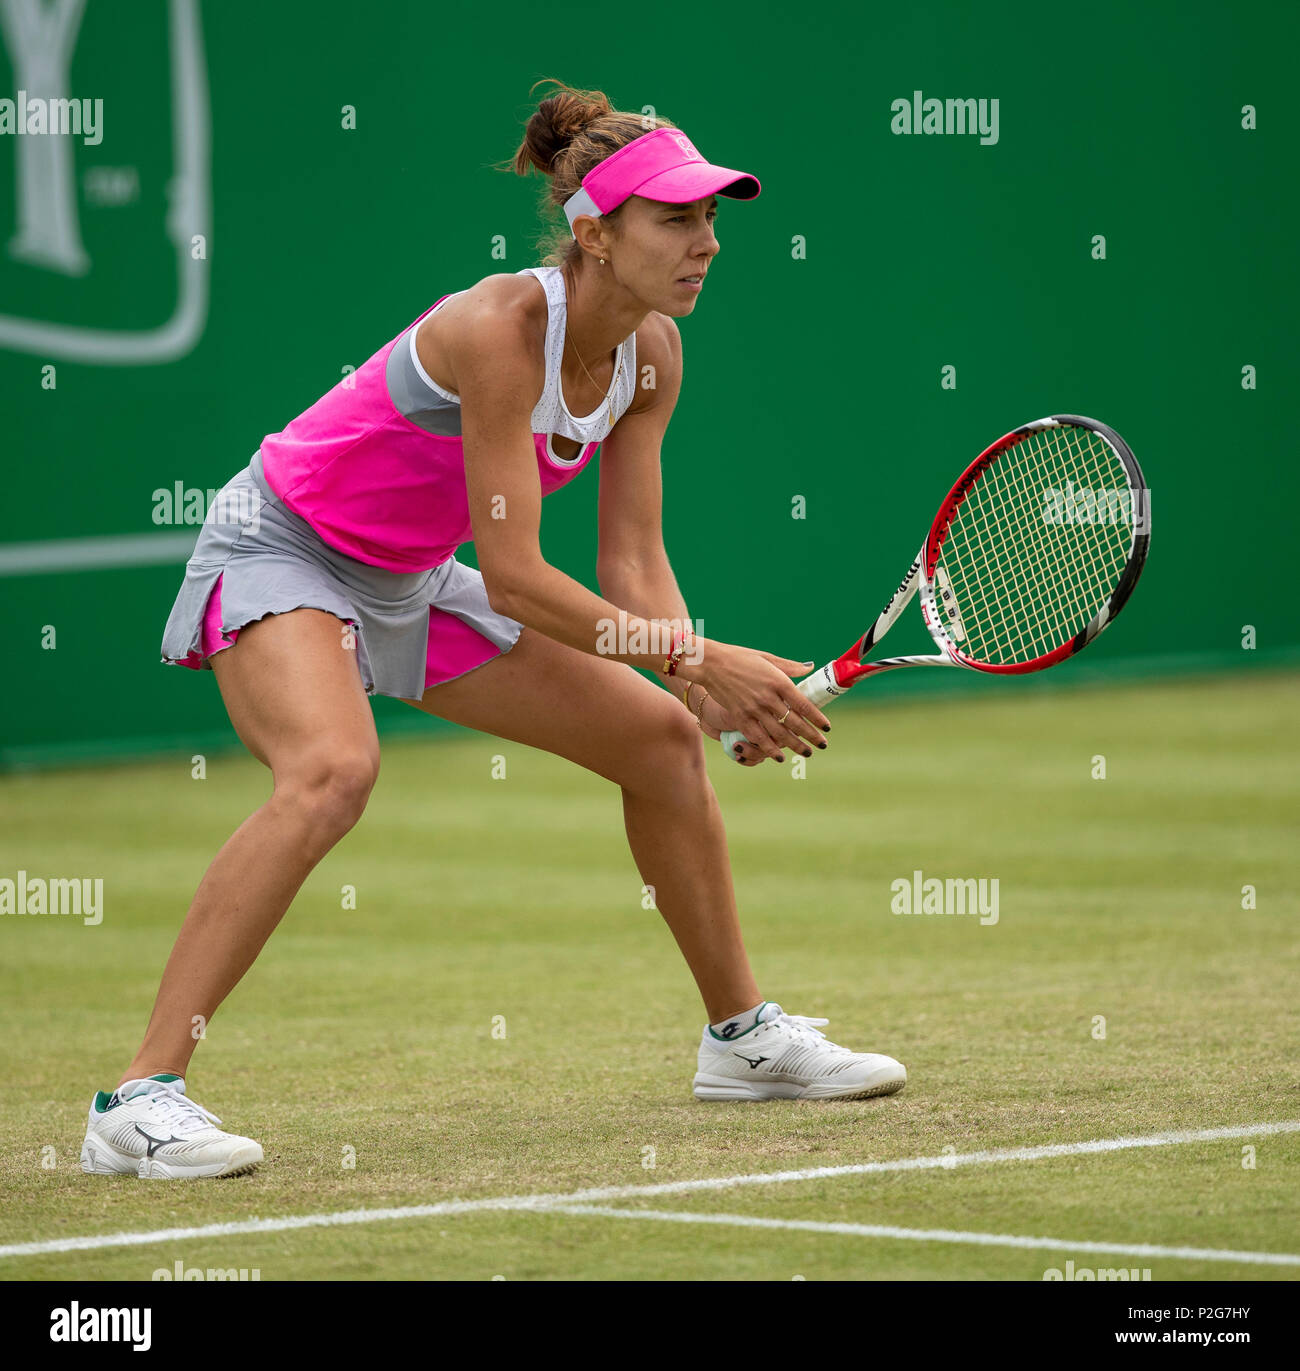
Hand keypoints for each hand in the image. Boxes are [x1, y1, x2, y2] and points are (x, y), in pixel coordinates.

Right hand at [686, 639, 831, 763]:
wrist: (710, 663)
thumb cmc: (739, 657)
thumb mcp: (767, 657)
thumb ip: (790, 666)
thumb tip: (810, 667)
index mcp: (777, 681)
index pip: (803, 705)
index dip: (817, 719)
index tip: (826, 728)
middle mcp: (767, 697)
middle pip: (794, 722)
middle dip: (810, 736)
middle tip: (822, 745)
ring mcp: (753, 709)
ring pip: (778, 733)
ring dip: (794, 745)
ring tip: (806, 753)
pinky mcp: (739, 717)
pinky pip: (757, 737)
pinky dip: (769, 748)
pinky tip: (779, 756)